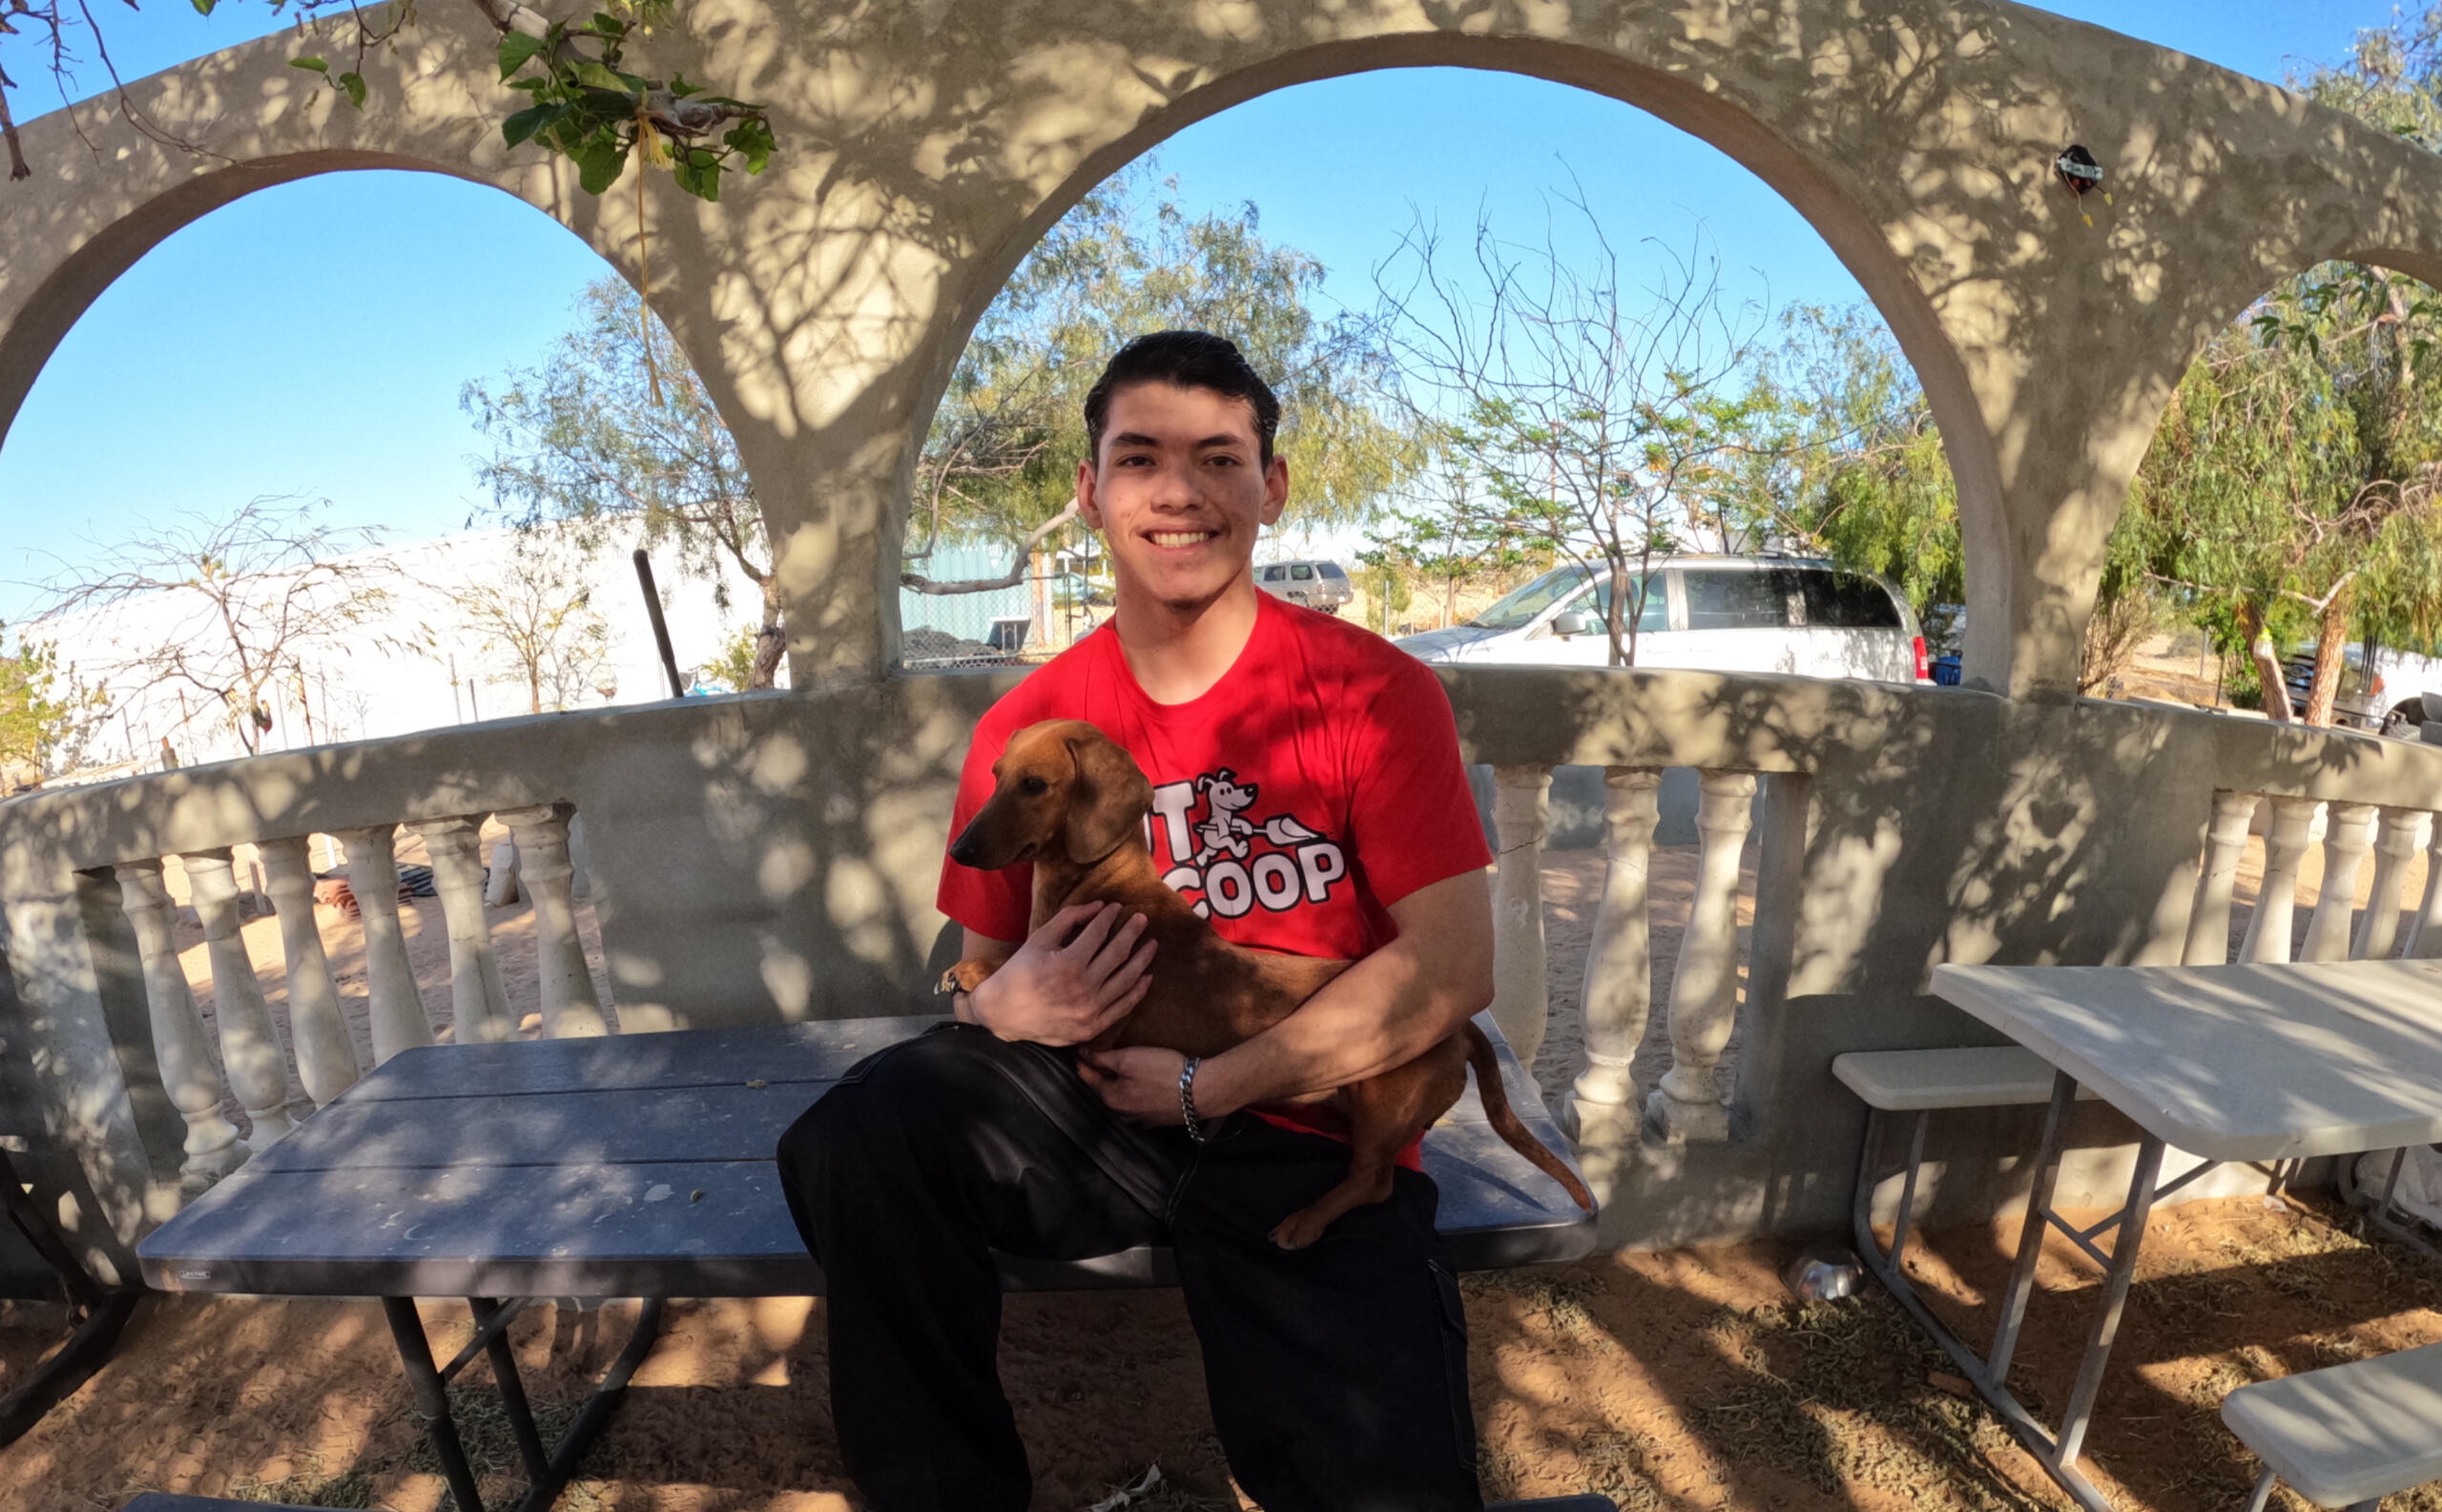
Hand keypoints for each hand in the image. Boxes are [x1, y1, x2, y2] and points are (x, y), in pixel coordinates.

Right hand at [967, 902, 1154, 1045]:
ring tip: (1152, 944)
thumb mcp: (1040, 939)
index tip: (1116, 907)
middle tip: (1142, 919)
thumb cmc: (1019, 972)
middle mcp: (1082, 988)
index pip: (1098, 934)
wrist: (1003, 1014)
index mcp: (1068, 964)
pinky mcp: (1092, 1027)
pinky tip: (1147, 976)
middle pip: (1118, 954)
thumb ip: (1069, 919)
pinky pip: (1122, 1007)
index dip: (1109, 917)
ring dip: (1143, 960)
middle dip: (1132, 933)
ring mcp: (1089, 1010)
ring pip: (1126, 980)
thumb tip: (1098, 906)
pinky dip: (1137, 991)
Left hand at [1077, 1045, 1188, 1125]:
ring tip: (1117, 1070)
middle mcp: (1122, 1115)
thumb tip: (1081, 1055)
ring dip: (1117, 1086)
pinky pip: (1138, 1105)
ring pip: (1121, 1100)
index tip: (1077, 1052)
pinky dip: (1134, 1094)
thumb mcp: (1128, 1059)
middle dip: (1099, 1076)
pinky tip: (1140, 1084)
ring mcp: (1140, 1120)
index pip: (1089, 1079)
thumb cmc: (1163, 1071)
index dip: (1082, 1063)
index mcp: (1111, 1099)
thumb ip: (1102, 1058)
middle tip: (1094, 1058)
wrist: (1201, 1091)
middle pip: (1105, 1091)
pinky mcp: (1156, 1120)